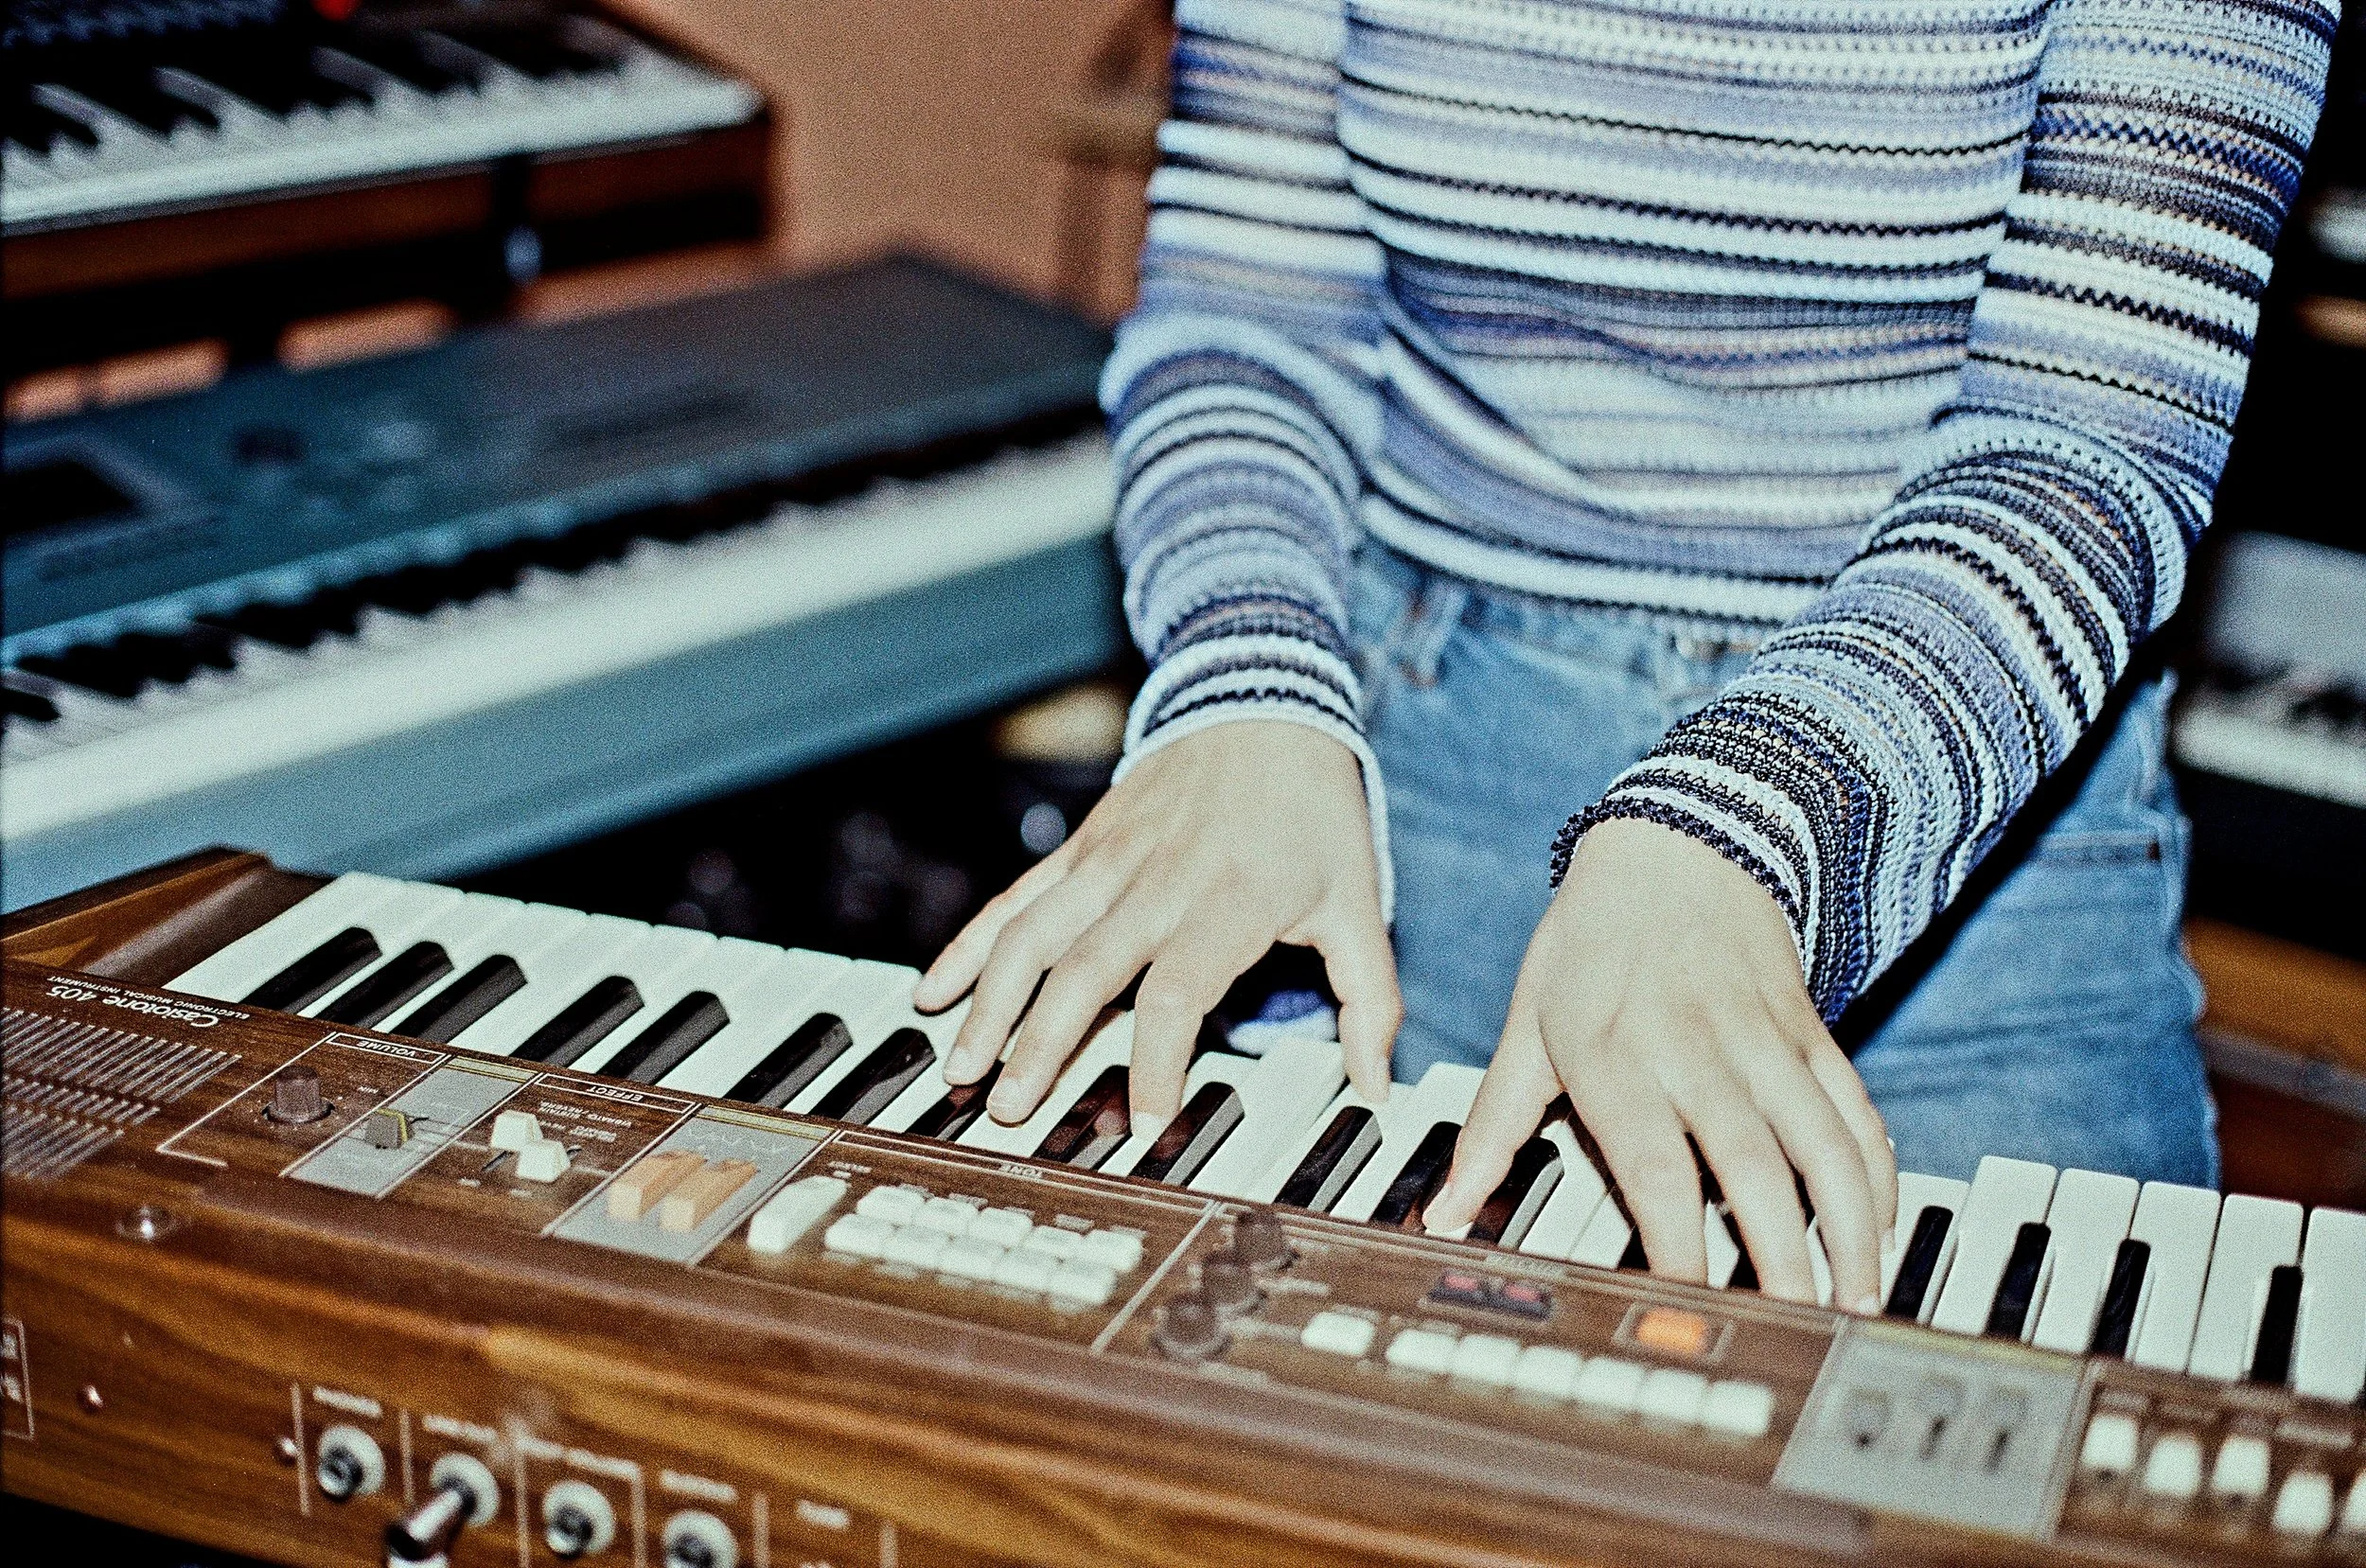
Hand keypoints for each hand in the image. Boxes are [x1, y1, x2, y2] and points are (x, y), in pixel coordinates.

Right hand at [912, 720, 1399, 1129]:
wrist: (1263, 702)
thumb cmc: (1312, 810)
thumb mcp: (1359, 901)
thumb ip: (1369, 1000)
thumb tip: (1376, 1085)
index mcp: (1228, 902)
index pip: (1179, 993)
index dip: (1157, 1063)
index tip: (1147, 1125)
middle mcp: (1157, 883)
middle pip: (1084, 971)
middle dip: (1041, 1046)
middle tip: (1014, 1111)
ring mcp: (1107, 863)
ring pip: (1031, 936)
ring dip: (990, 1004)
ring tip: (962, 1068)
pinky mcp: (1080, 849)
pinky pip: (1014, 900)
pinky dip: (970, 945)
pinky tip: (936, 993)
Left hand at [1422, 818, 1896, 1307]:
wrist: (1677, 843)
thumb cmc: (1591, 941)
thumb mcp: (1526, 1024)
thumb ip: (1491, 1127)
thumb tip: (1443, 1212)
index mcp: (1616, 1055)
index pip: (1650, 1164)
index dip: (1673, 1238)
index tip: (1686, 1305)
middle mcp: (1696, 1051)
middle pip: (1750, 1165)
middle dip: (1778, 1254)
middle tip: (1792, 1327)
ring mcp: (1763, 1043)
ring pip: (1821, 1143)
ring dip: (1847, 1225)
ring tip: (1855, 1295)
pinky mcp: (1811, 1034)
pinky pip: (1854, 1110)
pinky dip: (1876, 1171)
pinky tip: (1881, 1227)